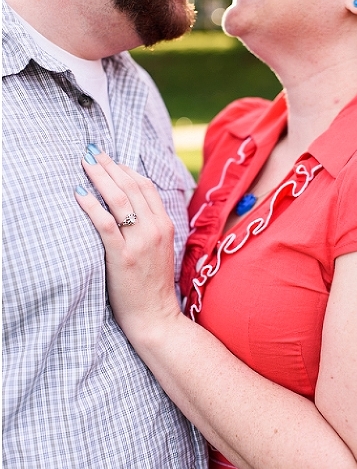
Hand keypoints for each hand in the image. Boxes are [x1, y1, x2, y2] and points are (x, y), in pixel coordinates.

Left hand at [75, 145, 180, 340]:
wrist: (156, 316)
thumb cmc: (153, 286)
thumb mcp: (160, 250)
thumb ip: (150, 227)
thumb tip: (131, 207)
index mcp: (166, 226)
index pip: (146, 187)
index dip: (127, 169)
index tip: (110, 159)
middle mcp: (155, 230)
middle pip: (131, 187)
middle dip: (110, 166)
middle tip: (91, 152)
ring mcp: (140, 243)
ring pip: (118, 199)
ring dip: (99, 177)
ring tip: (84, 164)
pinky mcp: (123, 257)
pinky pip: (105, 224)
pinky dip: (91, 206)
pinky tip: (78, 194)